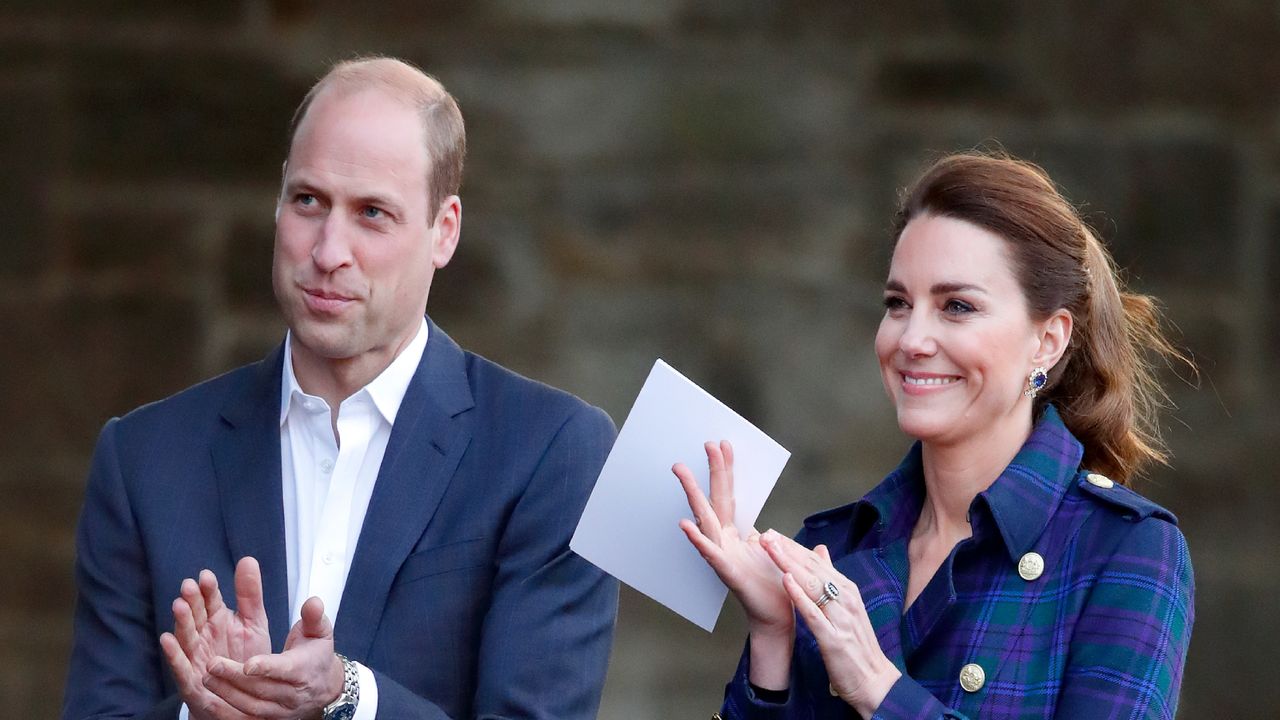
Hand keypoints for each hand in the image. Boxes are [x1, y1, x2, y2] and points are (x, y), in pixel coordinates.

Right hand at [159, 557, 272, 719]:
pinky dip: (174, 655)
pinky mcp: (191, 681)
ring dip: (181, 622)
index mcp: (218, 620)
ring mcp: (195, 657)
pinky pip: (181, 667)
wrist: (246, 696)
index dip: (209, 590)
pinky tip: (167, 640)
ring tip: (179, 605)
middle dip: (192, 601)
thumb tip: (248, 559)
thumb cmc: (245, 658)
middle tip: (189, 586)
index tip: (207, 576)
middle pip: (195, 616)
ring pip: (186, 638)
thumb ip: (250, 595)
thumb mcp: (254, 623)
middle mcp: (203, 636)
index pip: (211, 601)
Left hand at [201, 595, 343, 718]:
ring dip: (227, 693)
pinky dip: (228, 712)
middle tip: (212, 664)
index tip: (247, 664)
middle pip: (262, 689)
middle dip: (235, 678)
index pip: (284, 670)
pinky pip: (247, 719)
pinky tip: (211, 700)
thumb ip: (313, 616)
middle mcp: (292, 694)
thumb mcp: (319, 632)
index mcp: (304, 670)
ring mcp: (281, 710)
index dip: (266, 667)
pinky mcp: (270, 719)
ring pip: (252, 706)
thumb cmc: (317, 654)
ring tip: (207, 677)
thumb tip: (312, 602)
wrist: (325, 686)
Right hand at [675, 441, 794, 686]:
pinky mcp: (727, 572)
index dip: (727, 470)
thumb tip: (770, 530)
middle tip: (706, 442)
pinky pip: (709, 553)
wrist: (778, 618)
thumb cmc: (776, 588)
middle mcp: (726, 541)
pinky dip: (696, 538)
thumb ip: (774, 540)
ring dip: (693, 494)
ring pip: (705, 518)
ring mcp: (723, 554)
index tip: (724, 444)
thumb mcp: (778, 555)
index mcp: (738, 535)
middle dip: (712, 471)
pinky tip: (684, 524)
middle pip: (716, 498)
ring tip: (681, 471)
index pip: (730, 495)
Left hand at [761, 532, 900, 717]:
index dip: (794, 547)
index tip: (773, 535)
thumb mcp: (847, 607)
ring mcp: (841, 618)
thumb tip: (820, 550)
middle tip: (766, 536)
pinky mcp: (834, 639)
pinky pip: (814, 613)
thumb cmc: (857, 646)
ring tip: (770, 549)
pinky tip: (785, 581)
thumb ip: (832, 579)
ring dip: (789, 565)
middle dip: (788, 551)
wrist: (875, 682)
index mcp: (848, 591)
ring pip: (812, 585)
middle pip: (813, 569)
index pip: (817, 562)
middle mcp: (846, 600)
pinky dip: (800, 596)